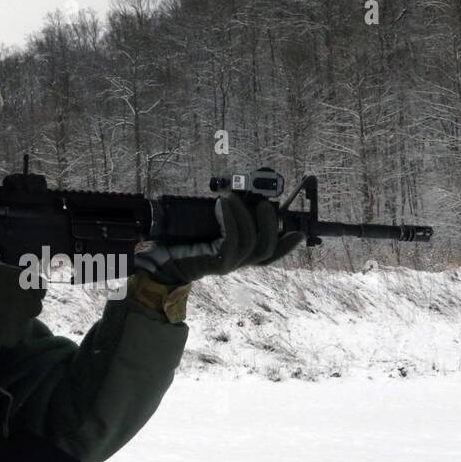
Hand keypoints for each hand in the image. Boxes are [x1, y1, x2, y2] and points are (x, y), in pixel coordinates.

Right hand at [0, 260, 45, 346]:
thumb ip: (7, 272)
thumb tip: (8, 275)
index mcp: (24, 280)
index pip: (41, 287)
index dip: (31, 291)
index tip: (21, 293)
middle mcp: (28, 299)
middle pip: (36, 306)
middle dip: (25, 307)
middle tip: (7, 308)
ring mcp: (22, 319)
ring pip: (23, 323)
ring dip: (14, 321)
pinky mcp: (13, 335)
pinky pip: (12, 336)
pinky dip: (3, 335)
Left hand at [135, 195, 303, 284]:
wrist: (160, 263)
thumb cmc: (181, 244)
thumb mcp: (206, 229)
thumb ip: (223, 220)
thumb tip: (233, 196)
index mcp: (238, 256)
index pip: (269, 255)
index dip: (286, 246)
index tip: (299, 233)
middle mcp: (237, 263)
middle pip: (266, 250)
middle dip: (269, 225)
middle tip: (264, 204)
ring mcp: (228, 265)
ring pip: (251, 242)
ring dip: (245, 215)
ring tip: (232, 197)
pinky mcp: (217, 263)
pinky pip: (232, 240)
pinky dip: (231, 220)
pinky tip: (223, 205)